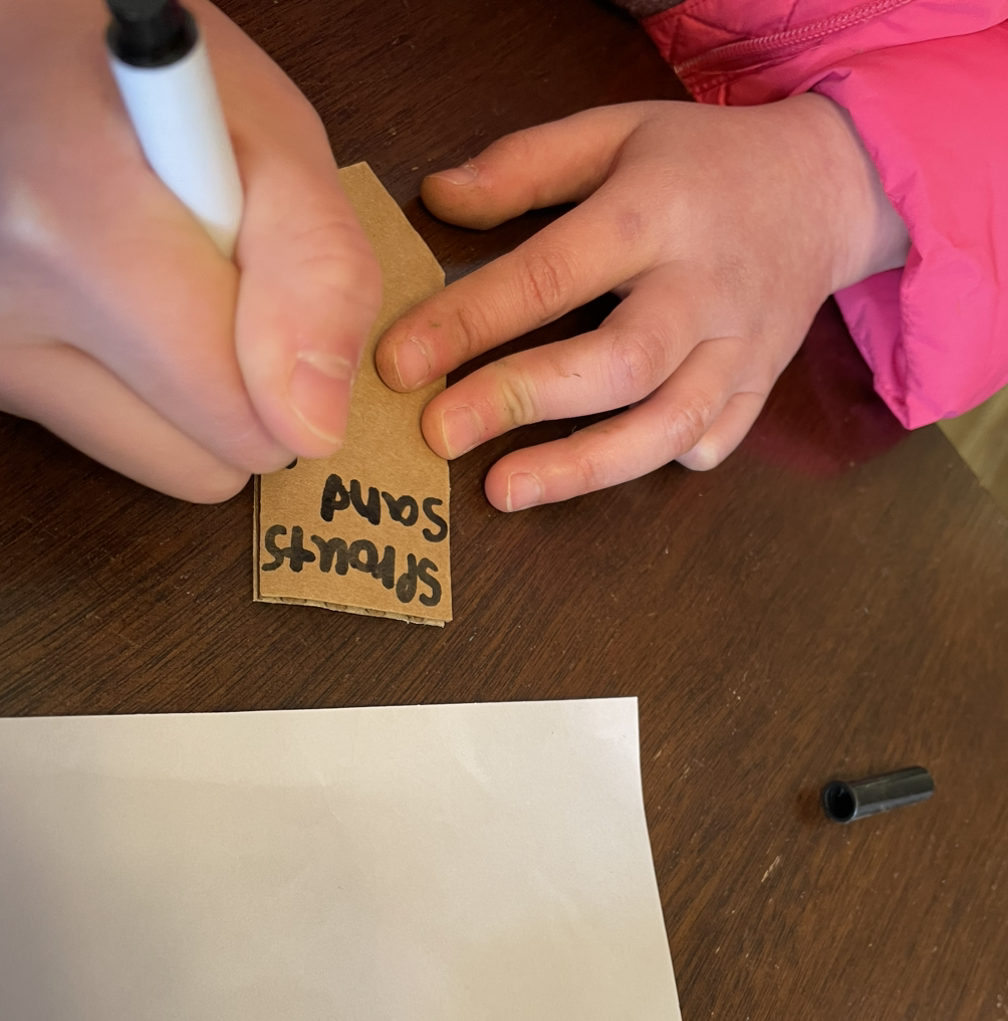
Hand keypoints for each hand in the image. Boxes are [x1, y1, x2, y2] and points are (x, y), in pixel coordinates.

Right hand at [0, 0, 379, 500]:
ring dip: (191, 392)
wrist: (18, 60)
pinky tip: (119, 301)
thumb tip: (314, 424)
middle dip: (243, 381)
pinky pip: (111, 437)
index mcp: (76, 236)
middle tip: (209, 268)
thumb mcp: (268, 134)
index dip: (290, 361)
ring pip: (162, 463)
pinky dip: (138, 386)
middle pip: (206, 463)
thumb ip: (319, 272)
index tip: (262, 273)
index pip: (240, 419)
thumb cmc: (148, 79)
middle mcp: (8, 315)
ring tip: (161, 281)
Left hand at [376, 96, 908, 509]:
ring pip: (669, 423)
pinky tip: (608, 469)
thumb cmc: (701, 163)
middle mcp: (702, 287)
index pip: (549, 273)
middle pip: (616, 361)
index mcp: (654, 212)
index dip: (468, 322)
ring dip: (583, 466)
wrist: (824, 186)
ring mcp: (740, 347)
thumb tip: (437, 200)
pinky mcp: (760, 388)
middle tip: (439, 435)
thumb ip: (525, 165)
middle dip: (522, 401)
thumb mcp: (615, 131)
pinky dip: (665, 462)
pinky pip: (714, 440)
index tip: (398, 363)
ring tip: (504, 490)